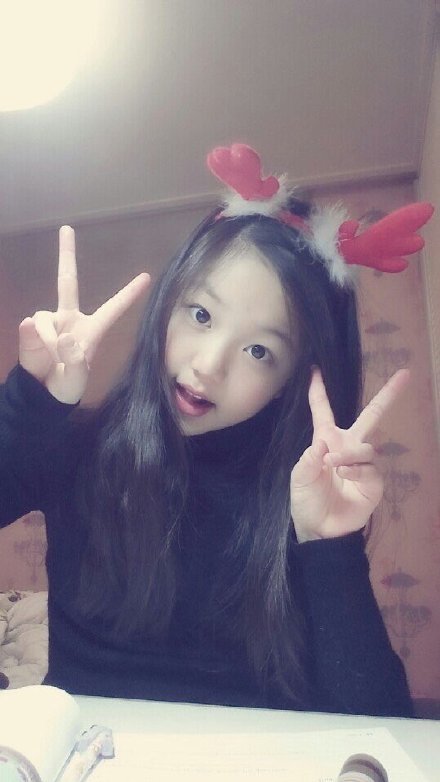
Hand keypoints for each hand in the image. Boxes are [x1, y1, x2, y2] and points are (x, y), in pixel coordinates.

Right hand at [19, 226, 149, 403]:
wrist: (43, 392)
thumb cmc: (68, 384)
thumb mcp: (77, 379)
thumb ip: (73, 360)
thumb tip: (63, 337)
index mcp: (93, 329)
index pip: (114, 308)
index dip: (129, 293)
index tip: (146, 276)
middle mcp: (70, 318)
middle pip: (67, 280)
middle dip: (66, 254)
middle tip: (66, 228)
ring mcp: (50, 321)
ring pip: (45, 319)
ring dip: (49, 340)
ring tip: (53, 359)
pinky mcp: (32, 327)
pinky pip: (32, 327)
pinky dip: (36, 342)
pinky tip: (39, 354)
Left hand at [290, 367, 409, 542]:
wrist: (319, 530)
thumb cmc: (307, 501)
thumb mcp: (299, 479)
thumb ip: (307, 460)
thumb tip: (323, 443)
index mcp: (326, 440)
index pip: (323, 411)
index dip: (318, 391)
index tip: (314, 370)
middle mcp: (347, 447)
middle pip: (372, 415)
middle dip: (388, 395)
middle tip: (404, 375)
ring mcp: (363, 464)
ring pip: (366, 446)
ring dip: (350, 453)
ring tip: (333, 464)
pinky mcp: (374, 482)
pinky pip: (371, 468)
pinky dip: (356, 469)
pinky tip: (344, 474)